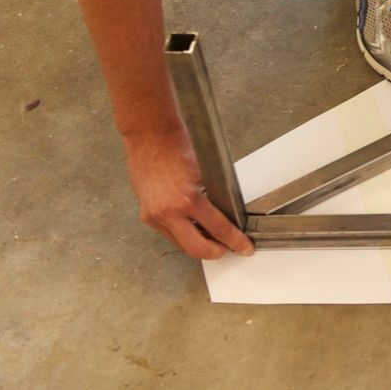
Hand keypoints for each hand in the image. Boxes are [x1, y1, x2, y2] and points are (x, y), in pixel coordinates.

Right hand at [123, 127, 253, 259]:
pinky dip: (183, 234)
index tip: (244, 247)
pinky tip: (194, 227)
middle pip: (196, 249)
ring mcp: (155, 216)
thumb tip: (230, 214)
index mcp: (188, 199)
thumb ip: (215, 196)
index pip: (218, 229)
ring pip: (181, 245)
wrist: (149, 138)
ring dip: (198, 244)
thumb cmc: (178, 147)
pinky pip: (169, 234)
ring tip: (213, 237)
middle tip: (228, 248)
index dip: (235, 241)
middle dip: (216, 252)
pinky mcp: (146, 216)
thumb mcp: (207, 172)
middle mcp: (169, 212)